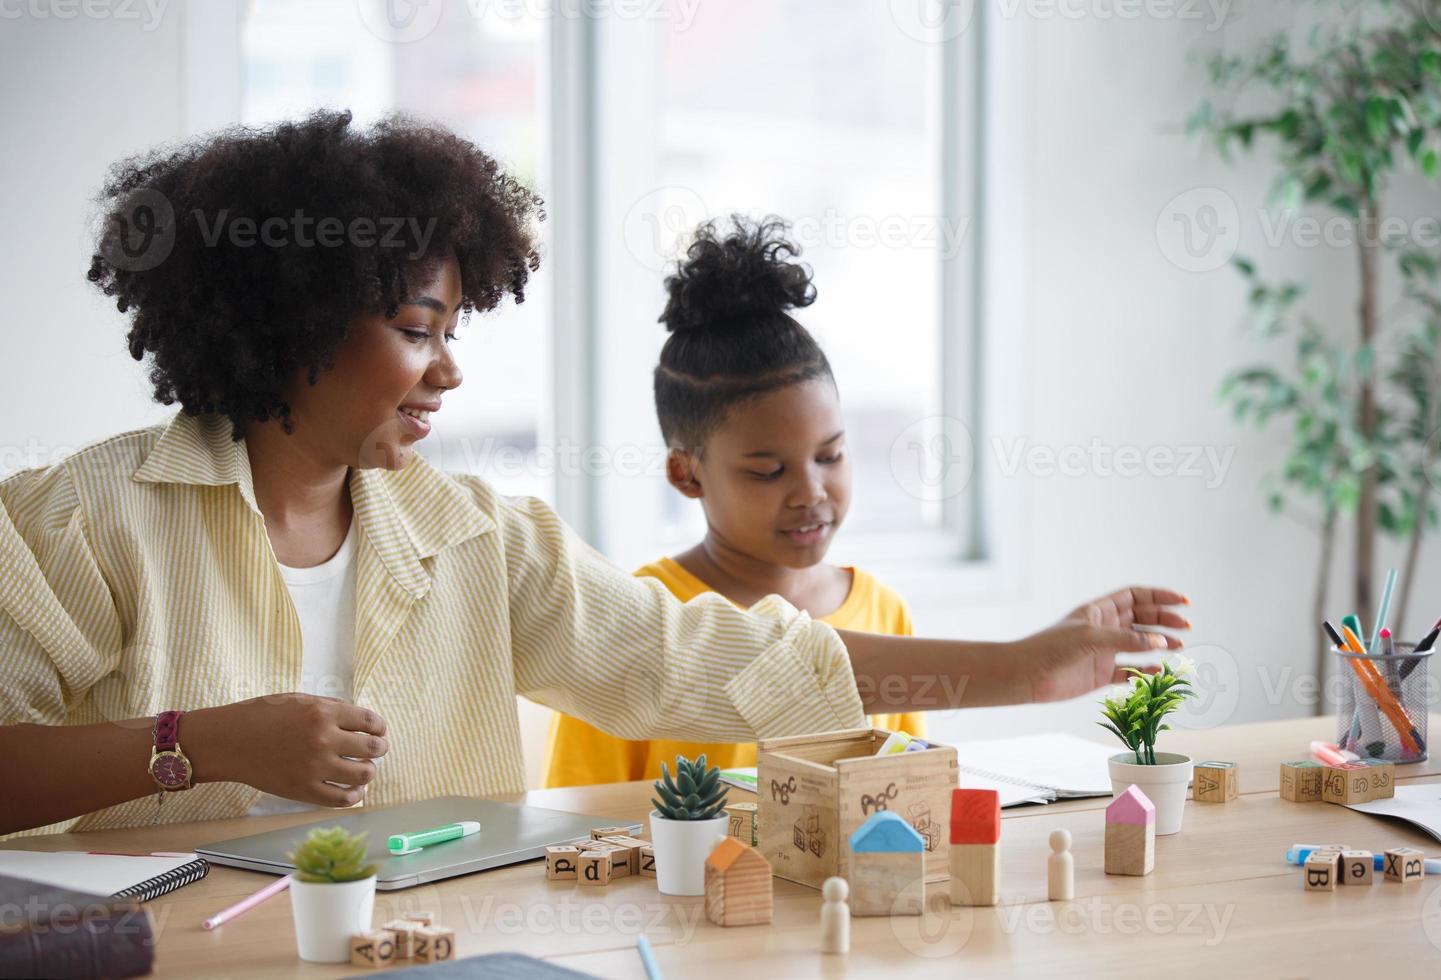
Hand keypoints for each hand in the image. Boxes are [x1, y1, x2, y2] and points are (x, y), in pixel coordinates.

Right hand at [189, 694, 388, 806]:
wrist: (229, 741)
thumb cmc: (262, 716)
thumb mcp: (300, 700)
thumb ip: (331, 708)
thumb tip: (360, 721)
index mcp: (323, 713)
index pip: (370, 721)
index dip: (380, 727)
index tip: (379, 731)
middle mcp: (323, 739)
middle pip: (372, 748)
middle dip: (379, 748)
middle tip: (377, 750)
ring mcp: (315, 767)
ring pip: (363, 774)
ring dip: (368, 771)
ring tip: (364, 769)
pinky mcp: (304, 790)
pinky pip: (342, 799)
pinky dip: (354, 795)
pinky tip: (354, 790)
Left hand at [1022, 586, 1190, 701]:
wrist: (1027, 675)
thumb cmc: (1052, 648)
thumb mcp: (1091, 638)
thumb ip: (1127, 640)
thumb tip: (1161, 643)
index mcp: (1099, 611)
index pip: (1135, 596)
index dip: (1159, 597)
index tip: (1183, 602)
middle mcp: (1103, 628)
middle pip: (1141, 618)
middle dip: (1165, 620)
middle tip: (1186, 628)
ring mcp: (1103, 651)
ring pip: (1139, 644)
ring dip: (1159, 644)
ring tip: (1178, 648)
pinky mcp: (1100, 673)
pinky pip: (1129, 670)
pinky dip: (1144, 670)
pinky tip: (1157, 670)